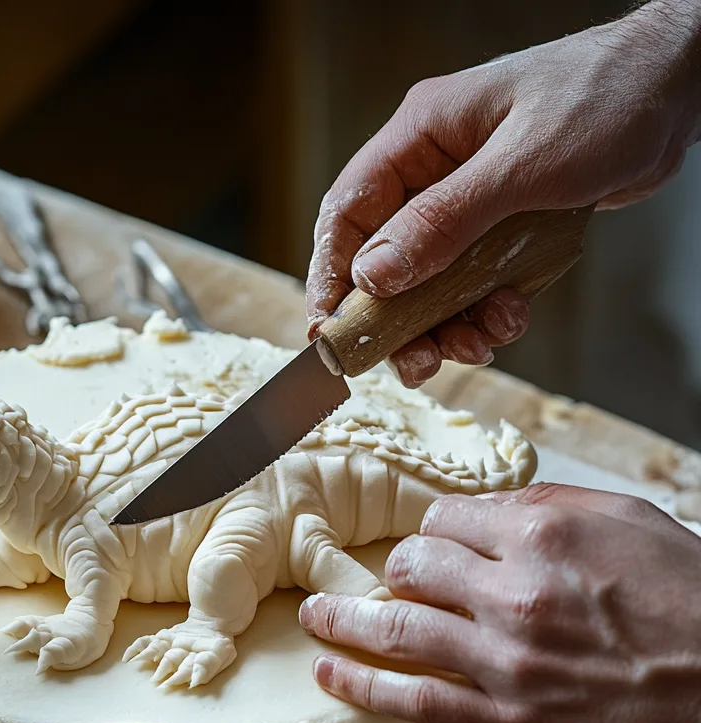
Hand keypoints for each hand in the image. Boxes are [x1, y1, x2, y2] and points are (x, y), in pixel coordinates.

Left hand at [299, 484, 700, 722]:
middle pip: (411, 564)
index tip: (430, 546)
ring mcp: (506, 657)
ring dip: (342, 619)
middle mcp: (514, 589)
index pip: (444, 518)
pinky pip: (413, 699)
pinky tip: (331, 671)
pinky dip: (361, 684)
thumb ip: (550, 507)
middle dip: (396, 571)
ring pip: (395, 626)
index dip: (432, 532)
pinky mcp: (511, 718)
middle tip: (389, 582)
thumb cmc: (696, 601)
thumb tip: (489, 508)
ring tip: (313, 616)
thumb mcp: (631, 523)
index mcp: (543, 532)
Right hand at [306, 0, 700, 386]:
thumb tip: (373, 275)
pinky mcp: (503, 228)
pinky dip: (489, 311)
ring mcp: (469, 203)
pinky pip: (476, 285)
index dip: (331, 274)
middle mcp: (434, 174)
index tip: (328, 329)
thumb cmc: (603, 98)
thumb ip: (443, 222)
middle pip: (385, 260)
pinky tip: (510, 316)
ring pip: (431, 283)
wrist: (680, 89)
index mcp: (420, 140)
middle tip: (414, 360)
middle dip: (398, 318)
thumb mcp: (520, 165)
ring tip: (473, 346)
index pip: (348, 212)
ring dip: (447, 324)